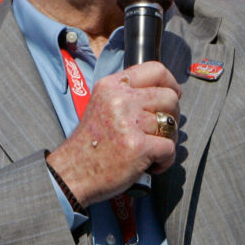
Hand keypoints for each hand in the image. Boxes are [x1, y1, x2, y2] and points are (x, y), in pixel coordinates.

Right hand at [47, 61, 180, 206]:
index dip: (171, 83)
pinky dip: (165, 160)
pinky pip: (170, 148)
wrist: (71, 174)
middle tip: (158, 131)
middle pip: (170, 97)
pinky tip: (150, 165)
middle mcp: (120, 100)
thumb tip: (166, 92)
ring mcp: (129, 123)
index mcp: (111, 86)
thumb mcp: (103, 105)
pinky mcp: (137, 146)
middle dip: (171, 116)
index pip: (155, 70)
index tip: (173, 95)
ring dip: (167, 141)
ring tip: (150, 150)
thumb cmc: (91, 144)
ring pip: (171, 125)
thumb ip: (129, 95)